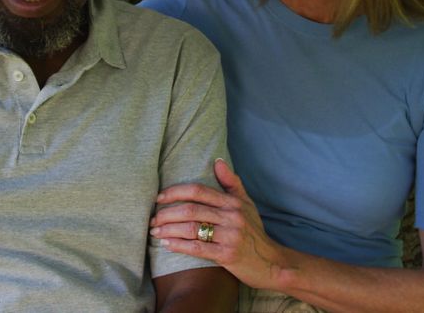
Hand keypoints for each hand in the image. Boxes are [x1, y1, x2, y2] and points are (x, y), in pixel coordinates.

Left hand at [150, 159, 287, 289]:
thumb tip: (218, 161)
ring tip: (155, 231)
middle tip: (152, 219)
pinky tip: (166, 244)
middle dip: (167, 213)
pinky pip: (197, 248)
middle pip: (191, 209)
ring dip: (169, 229)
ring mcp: (230, 236)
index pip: (198, 191)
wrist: (271, 262)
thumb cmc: (254, 232)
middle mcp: (231, 216)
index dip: (175, 192)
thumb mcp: (247, 204)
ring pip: (191, 228)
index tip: (158, 198)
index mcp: (232, 202)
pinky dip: (179, 245)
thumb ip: (231, 183)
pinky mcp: (227, 255)